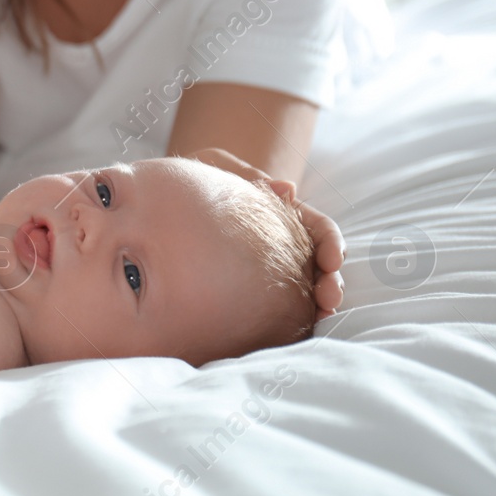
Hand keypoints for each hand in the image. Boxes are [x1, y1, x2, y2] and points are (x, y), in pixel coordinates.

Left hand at [189, 147, 344, 320]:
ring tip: (320, 315)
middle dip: (330, 280)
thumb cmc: (196, 179)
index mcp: (282, 213)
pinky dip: (289, 314)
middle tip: (329, 298)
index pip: (318, 229)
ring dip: (316, 302)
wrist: (163, 199)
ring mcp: (269, 267)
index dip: (330, 243)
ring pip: (302, 287)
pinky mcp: (251, 288)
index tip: (332, 259)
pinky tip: (293, 328)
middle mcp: (282, 242)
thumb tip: (288, 189)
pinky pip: (276, 304)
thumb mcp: (218, 167)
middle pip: (318, 263)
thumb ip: (248, 175)